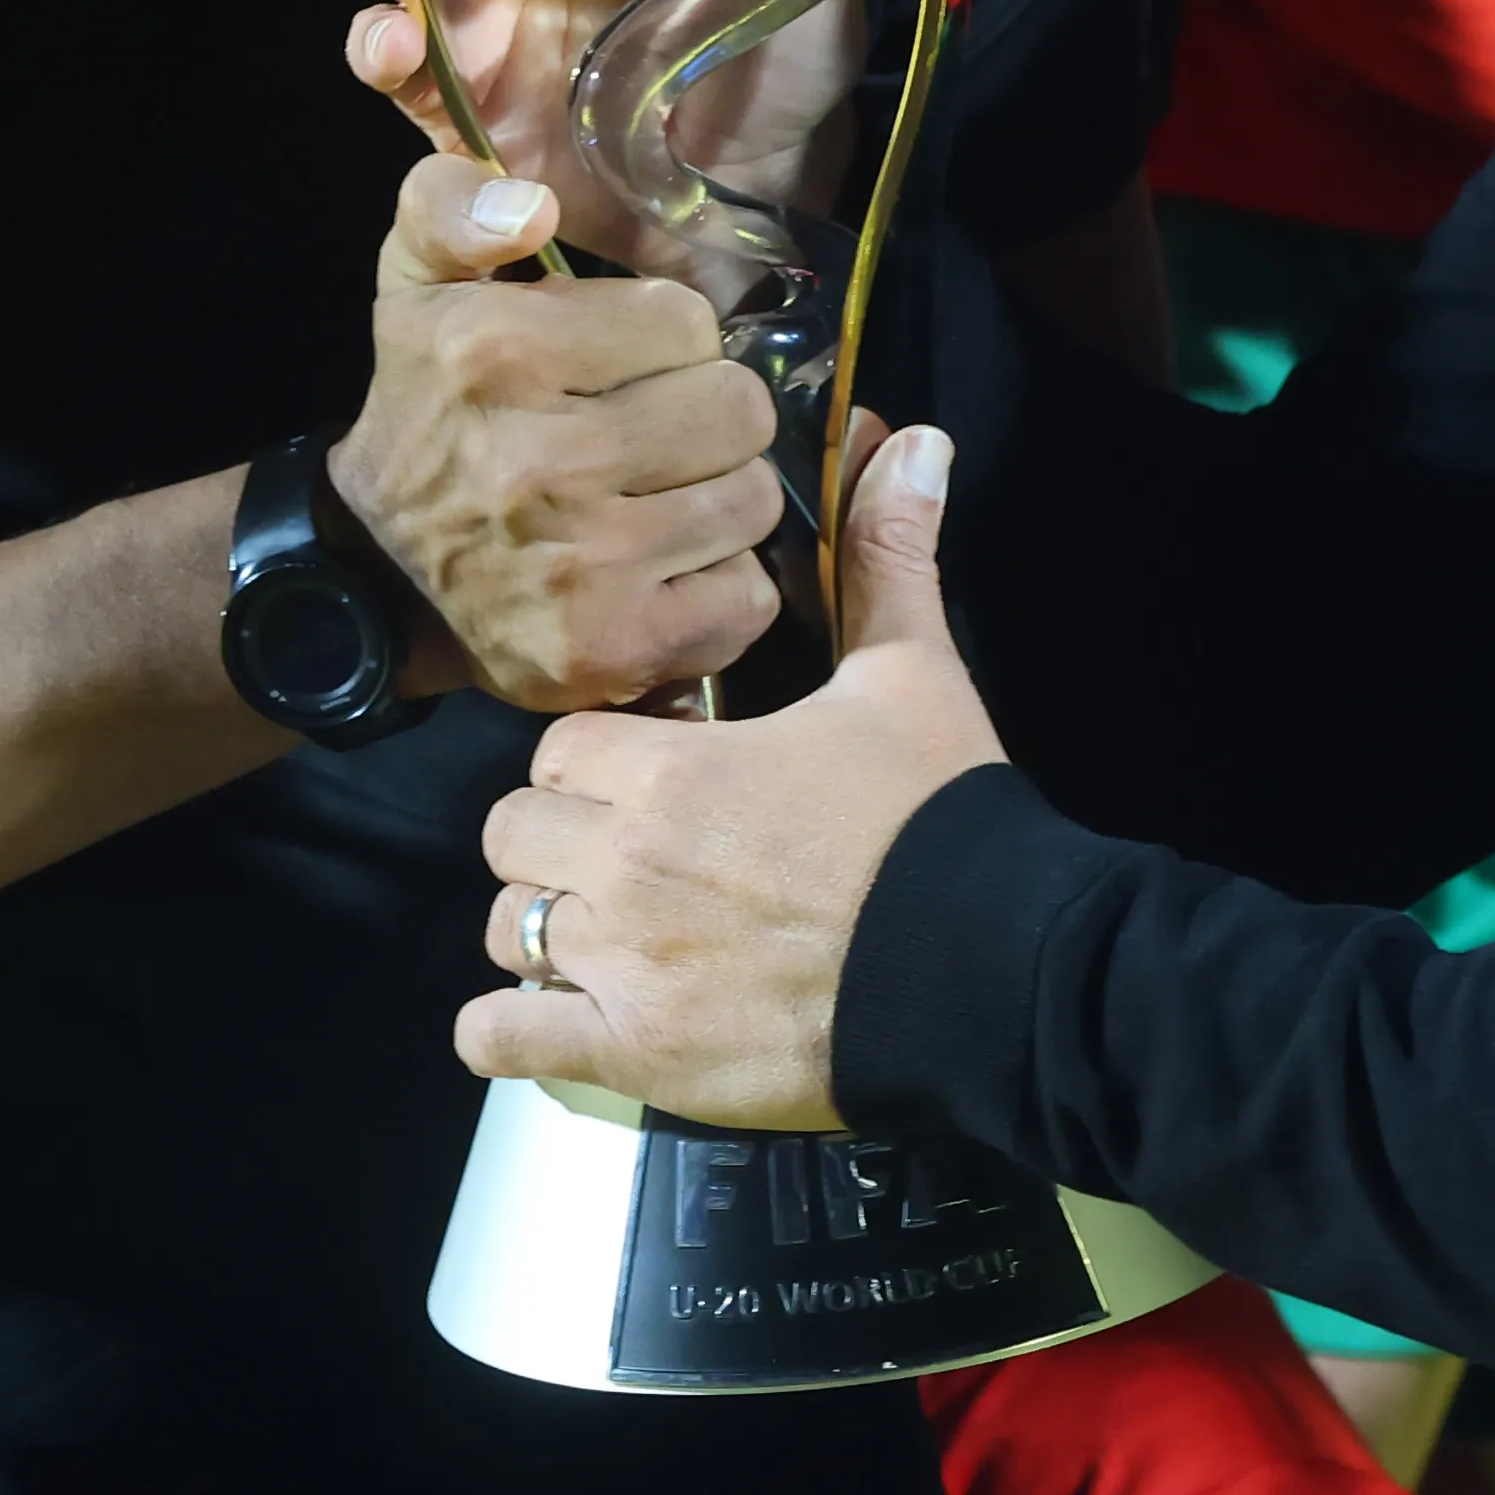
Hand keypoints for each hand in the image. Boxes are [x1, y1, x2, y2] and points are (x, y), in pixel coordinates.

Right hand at [338, 155, 794, 714]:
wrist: (377, 580)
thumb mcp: (416, 287)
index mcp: (495, 351)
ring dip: (720, 502)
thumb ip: (451, 204)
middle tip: (656, 440)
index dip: (668, 343)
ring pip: (753, 501)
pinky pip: (748, 598)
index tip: (621, 369)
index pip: (689, 321)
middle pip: (737, 410)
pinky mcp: (610, 649)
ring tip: (658, 504)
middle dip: (708, 419)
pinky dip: (721, 590)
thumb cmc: (427, 415)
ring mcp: (579, 564)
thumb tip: (532, 208)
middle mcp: (537, 461)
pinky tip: (664, 574)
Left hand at [456, 421, 1008, 1123]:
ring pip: (506, 928)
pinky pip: (502, 1040)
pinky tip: (559, 1019)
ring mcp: (622, 965)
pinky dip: (512, 1031)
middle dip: (559, 842)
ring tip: (611, 938)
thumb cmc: (940, 820)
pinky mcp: (634, 1054)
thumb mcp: (914, 677)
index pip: (562, 747)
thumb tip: (914, 439)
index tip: (651, 780)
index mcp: (671, 768)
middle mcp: (625, 862)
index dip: (600, 762)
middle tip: (630, 857)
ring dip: (544, 930)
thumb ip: (888, 558)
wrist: (993, 968)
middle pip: (513, 833)